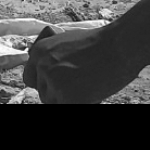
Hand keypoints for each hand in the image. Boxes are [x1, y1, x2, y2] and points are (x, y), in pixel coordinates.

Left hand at [22, 25, 141, 104]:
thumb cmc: (101, 43)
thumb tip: (51, 77)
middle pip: (43, 93)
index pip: (30, 78)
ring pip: (54, 102)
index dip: (43, 84)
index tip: (54, 86)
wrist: (120, 45)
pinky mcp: (68, 97)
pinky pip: (69, 106)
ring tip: (88, 88)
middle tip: (77, 88)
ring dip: (68, 99)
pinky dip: (83, 102)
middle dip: (58, 94)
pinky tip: (94, 93)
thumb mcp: (68, 43)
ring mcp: (54, 83)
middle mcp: (42, 67)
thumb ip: (55, 59)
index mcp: (40, 52)